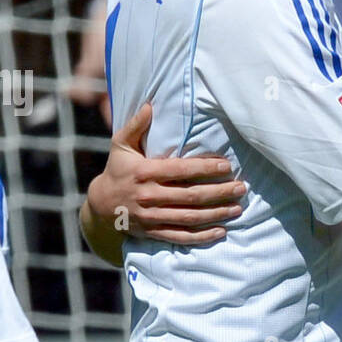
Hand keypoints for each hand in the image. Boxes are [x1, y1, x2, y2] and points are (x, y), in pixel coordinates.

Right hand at [89, 104, 245, 245]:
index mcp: (144, 172)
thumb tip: (150, 105)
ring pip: (189, 217)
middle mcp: (148, 196)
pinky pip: (180, 237)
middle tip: (241, 188)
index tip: (226, 166)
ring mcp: (151, 217)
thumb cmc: (117, 170)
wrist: (99, 205)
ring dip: (216, 214)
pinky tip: (220, 231)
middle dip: (219, 192)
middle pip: (190, 196)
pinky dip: (201, 237)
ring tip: (237, 208)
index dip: (205, 168)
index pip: (180, 170)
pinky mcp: (153, 232)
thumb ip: (135, 126)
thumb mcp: (120, 145)